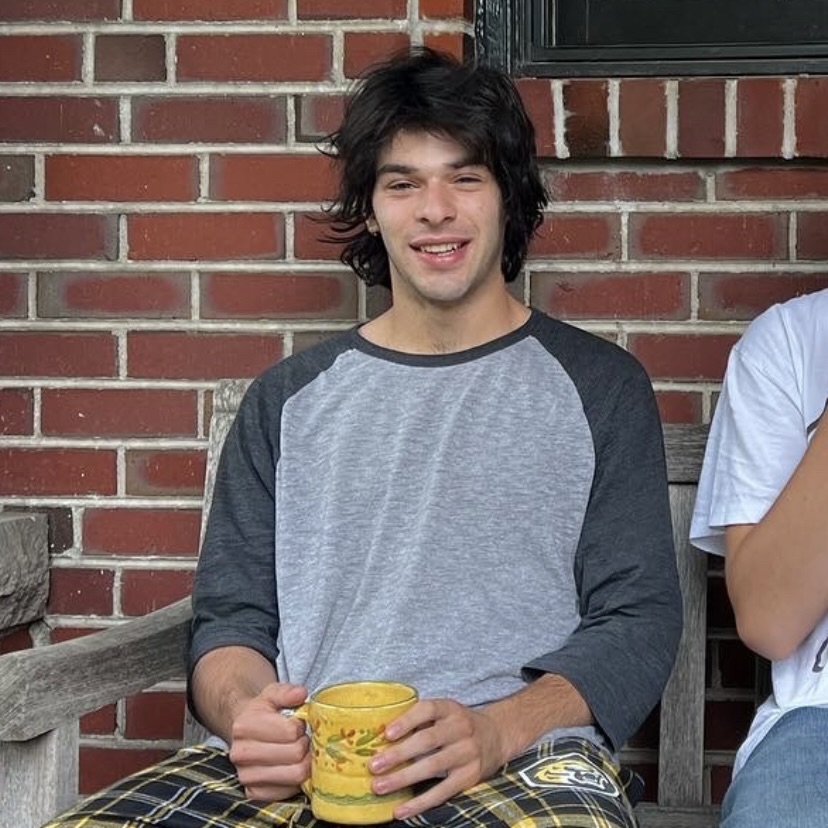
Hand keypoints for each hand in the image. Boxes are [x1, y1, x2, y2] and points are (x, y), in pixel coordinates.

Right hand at [228, 681, 310, 801]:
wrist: (243, 733)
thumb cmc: (262, 713)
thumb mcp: (272, 694)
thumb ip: (287, 692)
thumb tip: (301, 694)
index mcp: (245, 726)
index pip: (290, 731)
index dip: (301, 726)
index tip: (298, 724)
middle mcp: (241, 753)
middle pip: (295, 754)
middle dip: (305, 744)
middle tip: (301, 739)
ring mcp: (246, 776)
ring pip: (295, 775)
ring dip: (303, 762)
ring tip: (298, 752)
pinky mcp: (253, 794)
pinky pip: (288, 792)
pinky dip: (296, 781)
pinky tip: (291, 767)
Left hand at [368, 698, 506, 817]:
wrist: (496, 736)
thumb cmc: (458, 725)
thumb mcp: (445, 713)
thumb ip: (420, 720)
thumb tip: (380, 735)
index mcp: (450, 709)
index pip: (427, 710)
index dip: (407, 721)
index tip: (386, 734)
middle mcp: (461, 729)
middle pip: (427, 741)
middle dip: (398, 754)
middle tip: (373, 765)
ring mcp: (467, 753)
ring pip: (432, 767)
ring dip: (403, 779)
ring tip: (379, 786)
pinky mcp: (469, 777)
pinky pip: (442, 792)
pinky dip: (420, 803)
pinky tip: (401, 810)